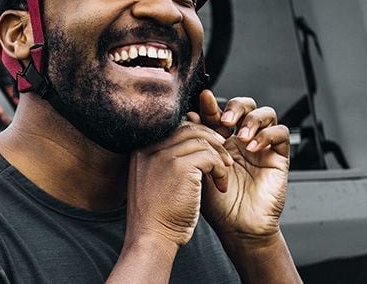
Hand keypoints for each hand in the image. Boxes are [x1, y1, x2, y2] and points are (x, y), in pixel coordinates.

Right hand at [125, 122, 233, 247]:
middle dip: (211, 140)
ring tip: (224, 173)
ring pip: (202, 141)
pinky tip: (221, 185)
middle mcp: (149, 147)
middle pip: (189, 128)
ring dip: (219, 156)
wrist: (151, 237)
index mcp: (142, 148)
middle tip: (224, 158)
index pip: (175, 128)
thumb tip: (193, 147)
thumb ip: (166, 161)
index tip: (210, 150)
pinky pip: (210, 156)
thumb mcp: (153, 181)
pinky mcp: (179, 167)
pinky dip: (221, 170)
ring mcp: (163, 155)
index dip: (197, 136)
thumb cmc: (157, 215)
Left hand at [186, 90, 290, 239]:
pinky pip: (281, 133)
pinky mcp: (279, 156)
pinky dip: (268, 134)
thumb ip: (198, 143)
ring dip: (253, 119)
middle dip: (236, 106)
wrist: (237, 228)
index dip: (213, 104)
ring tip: (241, 137)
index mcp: (222, 140)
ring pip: (266, 113)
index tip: (204, 98)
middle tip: (226, 120)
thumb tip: (189, 115)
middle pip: (246, 106)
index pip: (219, 112)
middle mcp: (243, 140)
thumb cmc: (218, 204)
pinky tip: (253, 147)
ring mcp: (262, 146)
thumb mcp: (201, 170)